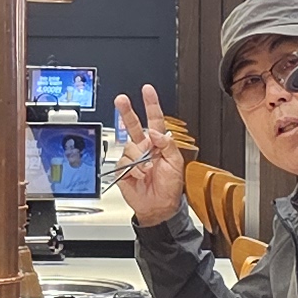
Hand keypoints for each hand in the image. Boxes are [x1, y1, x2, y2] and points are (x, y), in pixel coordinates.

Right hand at [109, 89, 187, 226]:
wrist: (159, 206)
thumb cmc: (170, 187)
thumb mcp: (176, 163)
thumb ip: (168, 144)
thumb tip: (155, 132)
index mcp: (158, 143)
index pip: (154, 119)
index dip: (151, 104)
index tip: (147, 90)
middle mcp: (144, 148)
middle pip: (133, 125)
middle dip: (126, 111)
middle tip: (121, 99)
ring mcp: (133, 158)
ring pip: (129, 146)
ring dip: (139, 158)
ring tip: (147, 169)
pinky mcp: (123, 169)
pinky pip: (124, 162)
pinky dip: (133, 169)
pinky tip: (139, 175)